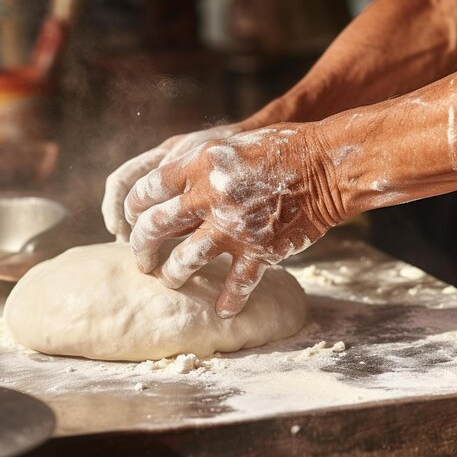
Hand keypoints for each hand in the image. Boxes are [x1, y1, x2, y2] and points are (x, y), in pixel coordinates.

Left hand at [125, 125, 342, 316]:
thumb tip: (163, 190)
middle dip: (140, 248)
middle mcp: (210, 196)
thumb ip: (194, 166)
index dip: (130, 209)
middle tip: (141, 259)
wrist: (326, 166)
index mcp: (198, 165)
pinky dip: (228, 301)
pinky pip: (237, 285)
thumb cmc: (278, 149)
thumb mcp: (227, 146)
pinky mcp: (261, 250)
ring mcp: (235, 226)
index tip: (131, 221)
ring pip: (185, 260)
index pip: (145, 190)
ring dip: (172, 275)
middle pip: (154, 227)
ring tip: (170, 280)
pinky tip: (222, 310)